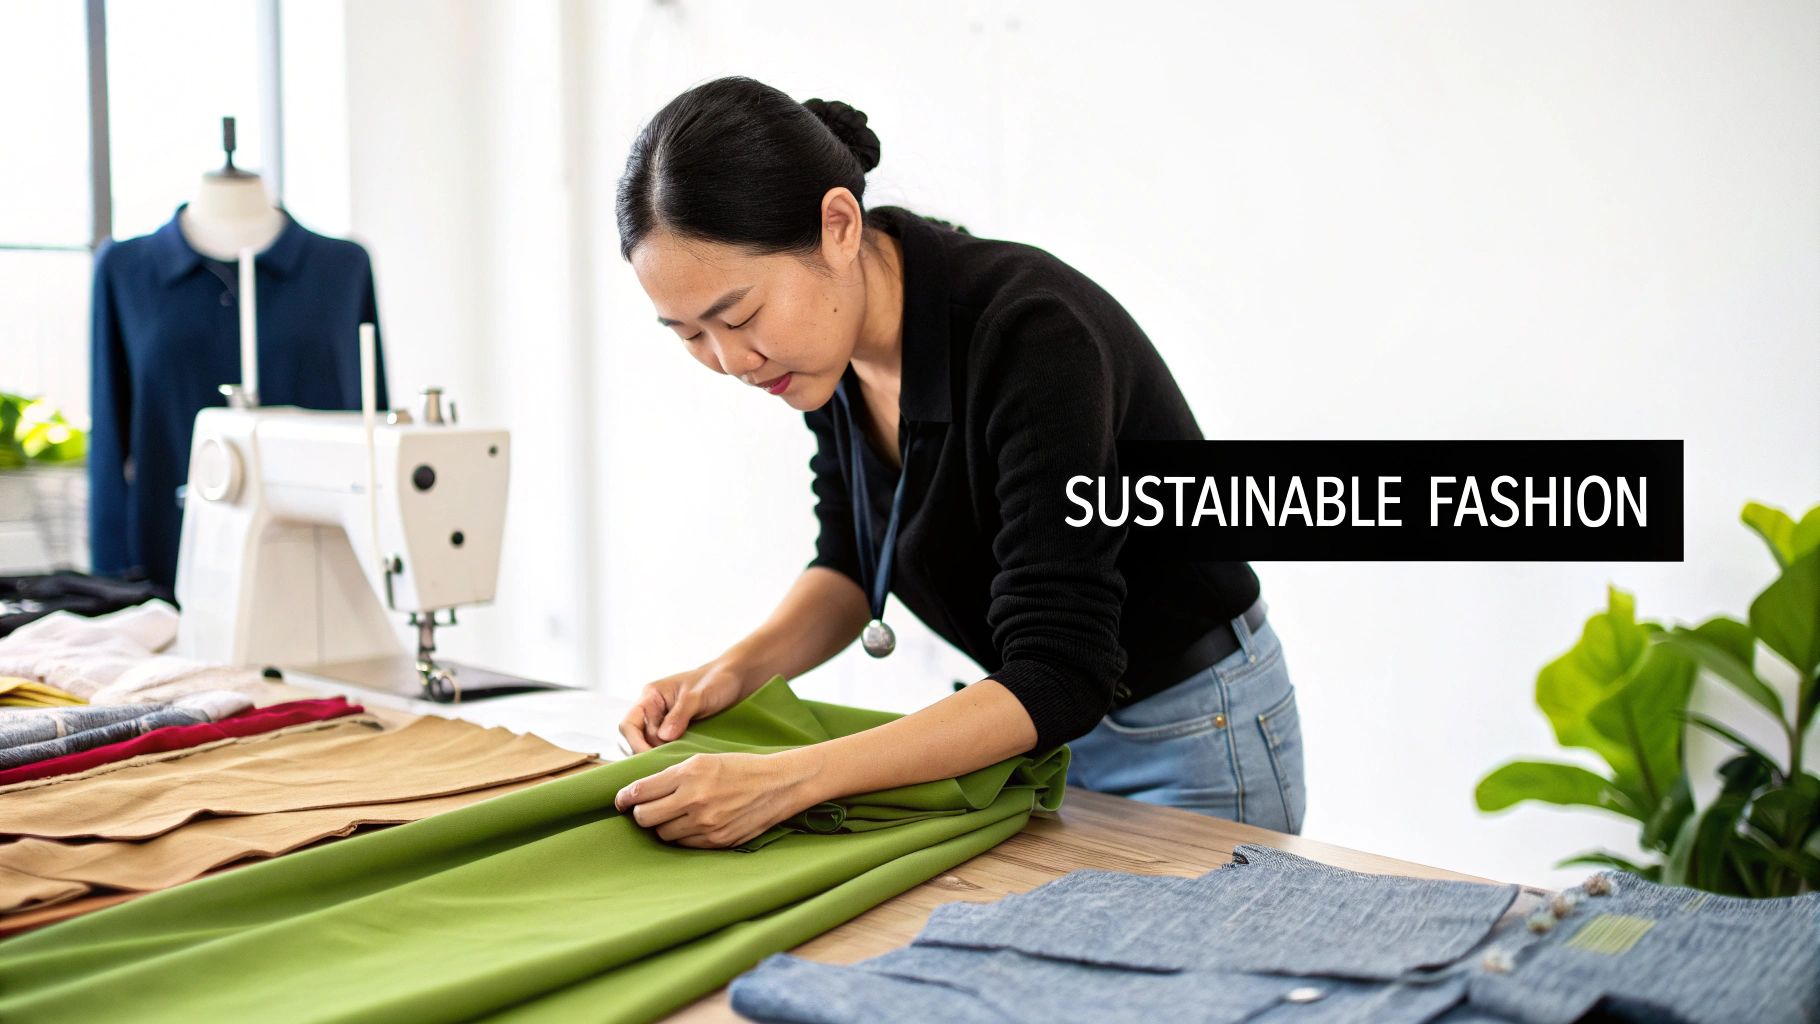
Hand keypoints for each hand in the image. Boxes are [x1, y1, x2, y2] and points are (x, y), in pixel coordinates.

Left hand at [613, 749, 824, 848]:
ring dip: (662, 826)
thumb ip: (672, 775)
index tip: (620, 801)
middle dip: (641, 814)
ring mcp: (706, 823)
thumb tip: (640, 792)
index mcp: (690, 772)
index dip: (624, 798)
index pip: (641, 791)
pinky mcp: (716, 841)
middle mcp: (695, 798)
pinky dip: (682, 836)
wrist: (778, 784)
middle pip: (645, 818)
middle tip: (646, 810)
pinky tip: (691, 825)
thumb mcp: (704, 760)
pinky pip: (684, 844)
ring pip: (663, 834)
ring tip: (674, 816)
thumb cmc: (740, 768)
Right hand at [618, 659, 755, 753]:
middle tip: (669, 762)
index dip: (636, 743)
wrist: (736, 679)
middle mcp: (653, 709)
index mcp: (651, 696)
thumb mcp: (698, 696)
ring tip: (676, 763)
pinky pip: (666, 747)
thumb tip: (662, 737)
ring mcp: (664, 721)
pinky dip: (670, 754)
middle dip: (649, 752)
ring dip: (660, 755)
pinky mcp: (676, 730)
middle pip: (637, 739)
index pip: (629, 724)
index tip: (651, 756)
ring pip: (650, 745)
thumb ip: (680, 715)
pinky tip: (682, 760)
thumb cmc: (717, 680)